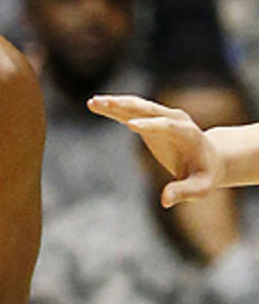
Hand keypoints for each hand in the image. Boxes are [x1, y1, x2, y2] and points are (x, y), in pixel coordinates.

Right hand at [87, 94, 221, 206]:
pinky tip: (95, 104)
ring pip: (136, 105)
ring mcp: (162, 116)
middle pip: (147, 109)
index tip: (130, 125)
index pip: (167, 126)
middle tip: (105, 104)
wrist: (210, 157)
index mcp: (187, 134)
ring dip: (115, 103)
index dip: (150, 125)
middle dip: (126, 106)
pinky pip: (129, 110)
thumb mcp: (200, 188)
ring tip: (93, 102)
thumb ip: (184, 192)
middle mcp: (175, 119)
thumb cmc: (204, 175)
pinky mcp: (150, 118)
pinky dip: (113, 107)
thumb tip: (165, 201)